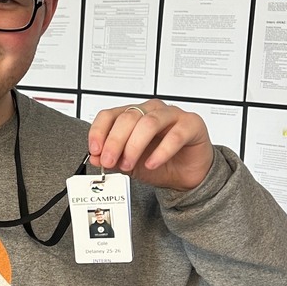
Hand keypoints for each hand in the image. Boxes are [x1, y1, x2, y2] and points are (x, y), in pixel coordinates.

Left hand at [87, 100, 213, 190]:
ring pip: (149, 123)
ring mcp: (172, 115)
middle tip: (109, 161)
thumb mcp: (130, 165)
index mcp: (134, 115)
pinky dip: (161, 152)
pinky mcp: (191, 124)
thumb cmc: (161, 163)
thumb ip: (113, 159)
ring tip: (129, 164)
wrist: (187, 175)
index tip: (95, 150)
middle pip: (128, 117)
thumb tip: (96, 158)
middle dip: (115, 141)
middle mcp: (151, 110)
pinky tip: (152, 163)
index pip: (110, 115)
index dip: (99, 131)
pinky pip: (175, 135)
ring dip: (134, 146)